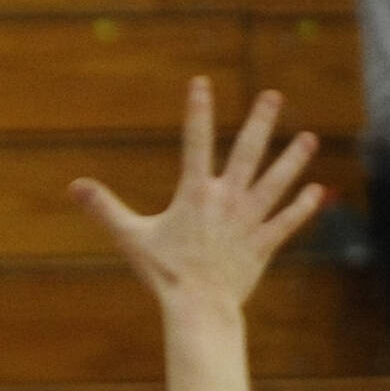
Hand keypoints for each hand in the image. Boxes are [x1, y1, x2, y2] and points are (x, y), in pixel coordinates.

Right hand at [70, 79, 322, 311]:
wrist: (198, 308)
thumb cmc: (162, 275)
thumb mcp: (130, 238)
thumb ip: (104, 209)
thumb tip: (74, 186)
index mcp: (195, 194)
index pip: (195, 143)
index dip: (197, 111)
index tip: (201, 83)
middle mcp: (227, 200)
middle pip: (248, 152)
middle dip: (261, 122)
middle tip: (272, 96)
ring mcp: (249, 221)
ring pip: (275, 183)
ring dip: (293, 160)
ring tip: (308, 139)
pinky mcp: (263, 245)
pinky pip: (286, 222)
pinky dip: (301, 207)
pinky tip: (315, 192)